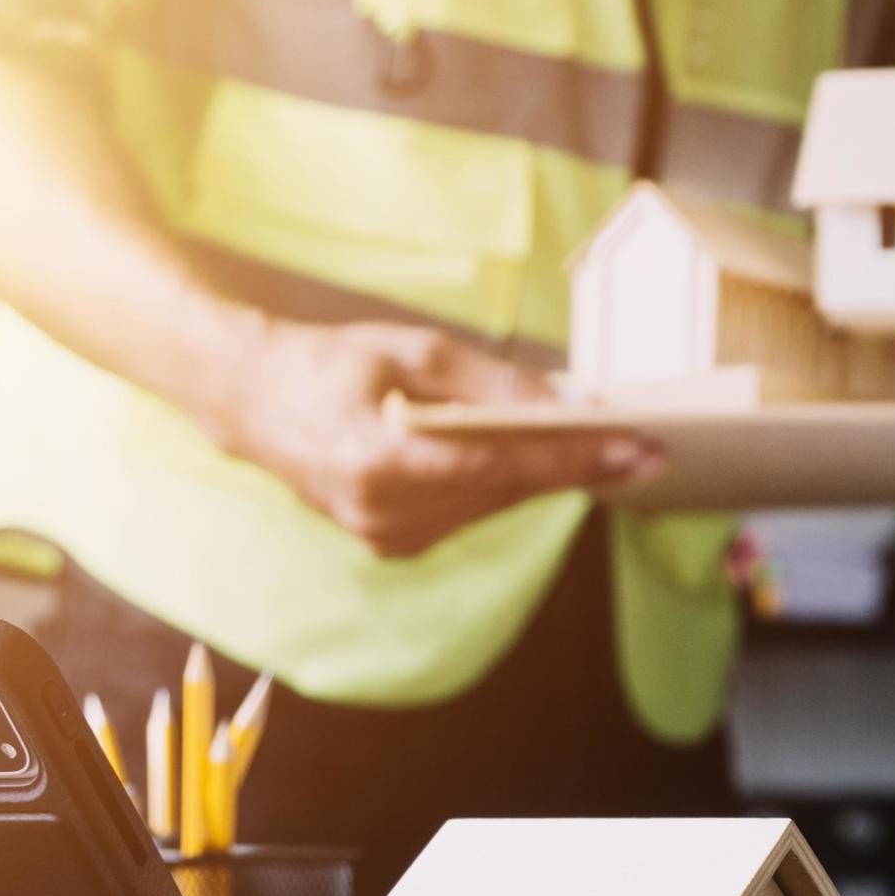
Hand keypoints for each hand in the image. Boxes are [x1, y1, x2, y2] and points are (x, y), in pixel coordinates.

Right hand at [209, 320, 662, 558]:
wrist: (252, 402)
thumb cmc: (332, 364)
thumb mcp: (416, 352)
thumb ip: (494, 384)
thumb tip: (571, 406)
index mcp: (384, 463)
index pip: (506, 466)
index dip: (579, 459)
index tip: (641, 450)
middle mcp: (388, 515)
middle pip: (511, 490)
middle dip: (577, 465)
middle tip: (642, 444)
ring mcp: (390, 537)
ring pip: (497, 504)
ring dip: (545, 475)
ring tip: (602, 447)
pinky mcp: (395, 544)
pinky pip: (473, 511)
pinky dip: (505, 484)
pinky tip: (535, 458)